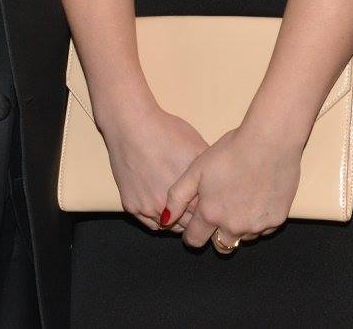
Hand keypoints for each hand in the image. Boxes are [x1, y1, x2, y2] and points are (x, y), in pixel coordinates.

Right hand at [99, 101, 208, 231]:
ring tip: (182, 209)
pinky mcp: (131, 206)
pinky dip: (158, 218)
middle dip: (195, 220)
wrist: (132, 126)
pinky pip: (149, 222)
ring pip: (168, 227)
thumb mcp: (198, 147)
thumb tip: (221, 182)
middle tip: (198, 212)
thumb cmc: (166, 132)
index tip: (211, 207)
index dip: (210, 211)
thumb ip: (210, 171)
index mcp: (189, 195)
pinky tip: (165, 207)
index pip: (206, 217)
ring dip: (177, 221)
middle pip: (188, 226)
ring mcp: (148, 209)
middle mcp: (168, 208)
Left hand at [168, 125, 301, 251]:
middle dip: (216, 233)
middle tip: (221, 209)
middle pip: (220, 244)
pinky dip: (258, 219)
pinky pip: (264, 228)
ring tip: (240, 198)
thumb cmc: (232, 150)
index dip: (193, 233)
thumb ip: (178, 197)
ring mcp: (257, 225)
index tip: (196, 224)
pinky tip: (258, 196)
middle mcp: (234, 226)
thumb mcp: (196, 169)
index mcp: (211, 214)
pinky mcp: (277, 219)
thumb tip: (165, 219)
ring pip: (243, 237)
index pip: (195, 240)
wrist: (270, 140)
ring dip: (239, 226)